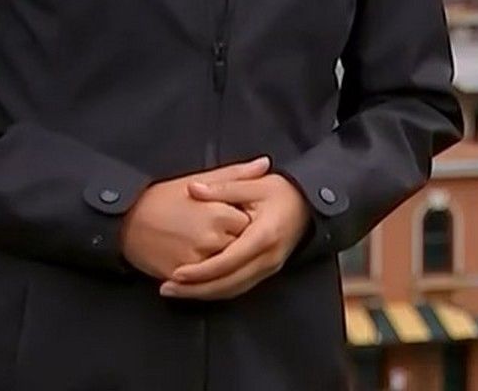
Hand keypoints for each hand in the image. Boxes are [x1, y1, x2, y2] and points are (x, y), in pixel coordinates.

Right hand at [118, 156, 268, 280]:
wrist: (125, 221)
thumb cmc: (162, 198)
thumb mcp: (198, 180)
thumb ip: (236, 174)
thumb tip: (265, 163)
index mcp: (218, 214)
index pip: (247, 224)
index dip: (239, 221)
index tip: (229, 215)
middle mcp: (211, 240)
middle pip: (238, 247)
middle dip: (232, 241)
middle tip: (212, 231)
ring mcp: (197, 261)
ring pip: (224, 266)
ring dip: (220, 259)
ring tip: (201, 244)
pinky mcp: (183, 277)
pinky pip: (205, 281)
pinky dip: (205, 274)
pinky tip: (196, 260)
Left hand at [161, 172, 310, 300]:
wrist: (310, 205)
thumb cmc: (283, 192)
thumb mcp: (254, 184)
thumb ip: (223, 188)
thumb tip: (193, 189)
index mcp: (263, 236)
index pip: (228, 261)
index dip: (201, 271)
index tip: (176, 273)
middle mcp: (267, 258)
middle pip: (228, 284)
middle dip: (196, 290)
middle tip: (167, 289)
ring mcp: (269, 268)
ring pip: (233, 290)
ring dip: (204, 294)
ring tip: (175, 292)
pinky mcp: (267, 271)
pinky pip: (239, 287)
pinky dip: (217, 291)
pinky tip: (198, 289)